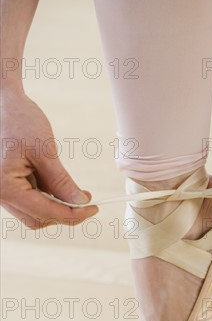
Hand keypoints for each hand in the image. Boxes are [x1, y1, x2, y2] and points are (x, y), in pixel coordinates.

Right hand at [0, 88, 97, 228]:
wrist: (2, 101)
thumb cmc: (19, 120)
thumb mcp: (45, 152)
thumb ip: (61, 182)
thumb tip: (80, 203)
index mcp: (4, 188)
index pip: (45, 212)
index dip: (73, 214)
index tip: (94, 208)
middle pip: (37, 219)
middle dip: (64, 213)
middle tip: (87, 201)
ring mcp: (1, 191)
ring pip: (34, 213)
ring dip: (56, 206)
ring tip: (75, 190)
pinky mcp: (7, 185)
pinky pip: (30, 200)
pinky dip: (47, 197)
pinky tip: (60, 185)